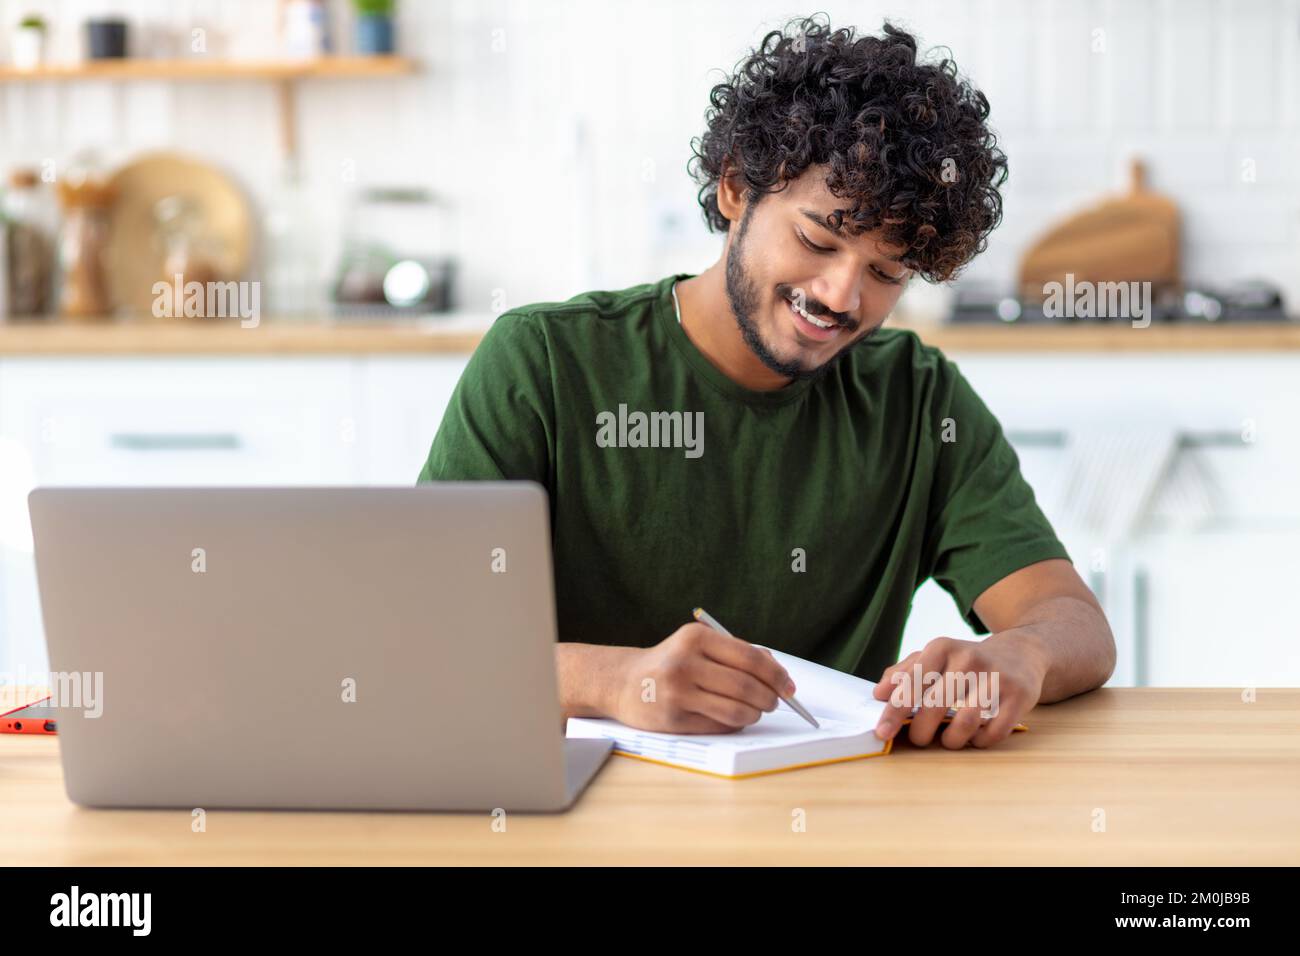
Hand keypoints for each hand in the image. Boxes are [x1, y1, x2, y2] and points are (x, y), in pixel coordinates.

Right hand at [605, 622, 795, 733]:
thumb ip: (737, 653)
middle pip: (746, 686)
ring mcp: (677, 692)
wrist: (623, 683)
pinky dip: (735, 724)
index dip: (776, 675)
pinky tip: (733, 718)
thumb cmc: (672, 663)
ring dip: (754, 714)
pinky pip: (719, 725)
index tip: (789, 687)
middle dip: (770, 698)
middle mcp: (684, 663)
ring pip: (736, 710)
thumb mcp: (698, 646)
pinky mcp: (673, 719)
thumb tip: (777, 672)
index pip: (750, 658)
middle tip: (775, 702)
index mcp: (695, 638)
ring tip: (755, 711)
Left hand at [871, 633, 1048, 748]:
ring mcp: (995, 676)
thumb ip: (904, 672)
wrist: (1021, 651)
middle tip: (919, 739)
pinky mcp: (1019, 695)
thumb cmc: (966, 661)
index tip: (882, 733)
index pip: (912, 683)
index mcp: (941, 647)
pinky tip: (975, 738)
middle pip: (935, 706)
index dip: (895, 711)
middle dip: (921, 731)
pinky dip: (979, 742)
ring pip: (966, 721)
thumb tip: (879, 693)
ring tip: (948, 741)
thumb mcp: (935, 656)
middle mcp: (968, 658)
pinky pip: (994, 731)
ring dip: (952, 740)